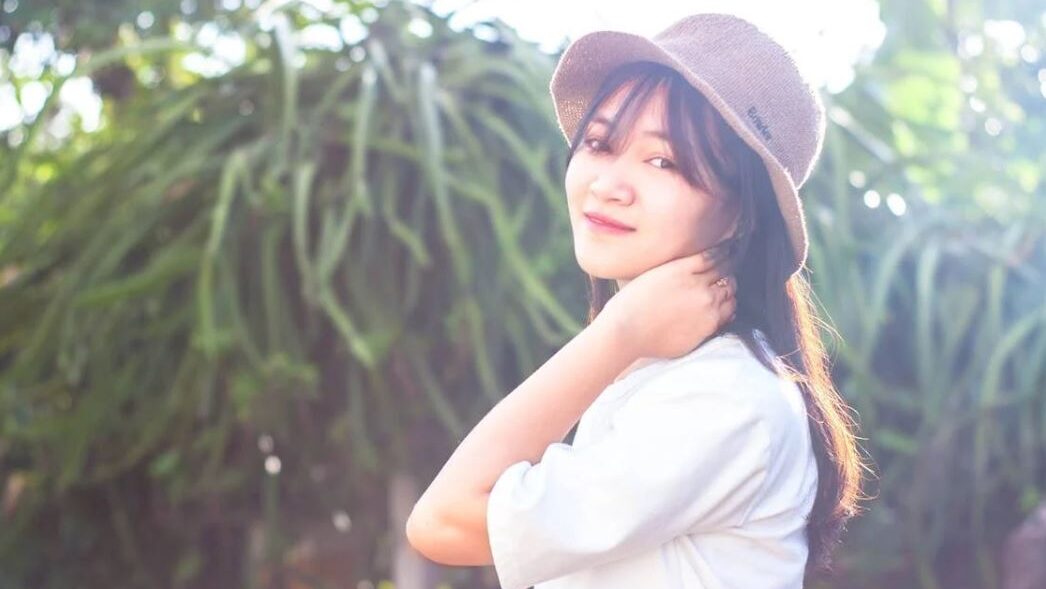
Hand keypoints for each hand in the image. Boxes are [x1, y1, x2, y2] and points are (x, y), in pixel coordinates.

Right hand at [599, 250, 736, 359]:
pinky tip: (721, 310)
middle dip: (728, 273)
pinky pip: (728, 315)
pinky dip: (727, 310)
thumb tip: (694, 265)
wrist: (626, 331)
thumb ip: (677, 268)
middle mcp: (698, 285)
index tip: (727, 252)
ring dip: (729, 292)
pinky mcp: (707, 327)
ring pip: (731, 295)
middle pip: (727, 274)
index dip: (724, 253)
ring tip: (723, 293)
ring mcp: (706, 307)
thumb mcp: (653, 274)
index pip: (716, 255)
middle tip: (725, 274)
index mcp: (683, 268)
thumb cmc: (630, 303)